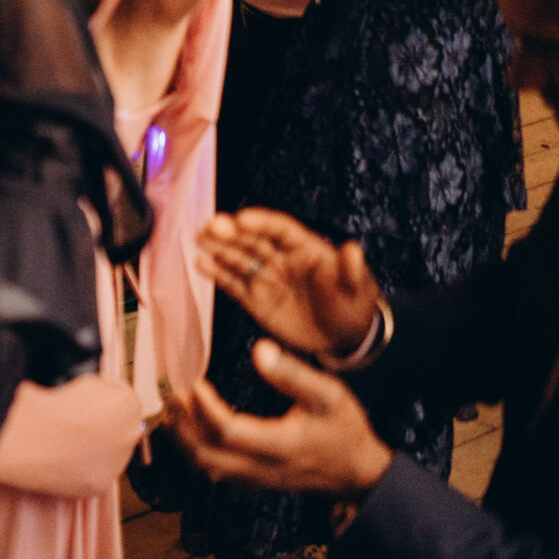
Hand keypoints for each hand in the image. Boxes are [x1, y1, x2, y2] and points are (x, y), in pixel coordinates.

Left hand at [167, 341, 393, 496]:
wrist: (358, 472)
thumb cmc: (344, 430)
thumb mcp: (329, 395)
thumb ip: (293, 374)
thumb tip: (259, 350)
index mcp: (281, 445)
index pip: (229, 431)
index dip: (206, 408)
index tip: (194, 383)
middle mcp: (263, 468)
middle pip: (207, 455)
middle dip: (184, 426)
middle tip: (173, 396)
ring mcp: (256, 479)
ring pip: (207, 467)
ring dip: (184, 440)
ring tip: (172, 411)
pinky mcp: (253, 481)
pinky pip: (215, 471)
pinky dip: (194, 451)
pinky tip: (186, 431)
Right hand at [196, 208, 379, 360]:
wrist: (342, 338)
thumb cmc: (353, 307)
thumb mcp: (358, 290)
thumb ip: (351, 271)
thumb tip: (352, 249)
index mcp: (306, 249)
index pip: (280, 229)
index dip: (261, 222)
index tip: (241, 219)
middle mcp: (281, 258)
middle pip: (253, 240)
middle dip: (232, 232)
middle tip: (211, 227)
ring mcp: (266, 277)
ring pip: (238, 258)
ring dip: (219, 248)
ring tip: (200, 240)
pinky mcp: (255, 298)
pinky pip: (233, 283)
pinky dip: (217, 273)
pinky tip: (201, 264)